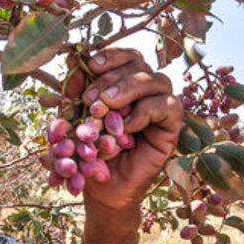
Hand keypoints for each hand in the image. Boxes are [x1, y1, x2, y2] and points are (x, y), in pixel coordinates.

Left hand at [65, 48, 183, 210]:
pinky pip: (169, 106)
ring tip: (105, 106)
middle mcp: (142, 91)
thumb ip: (72, 95)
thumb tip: (73, 62)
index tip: (90, 64)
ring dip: (128, 89)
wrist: (100, 187)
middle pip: (139, 64)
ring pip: (157, 80)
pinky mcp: (171, 126)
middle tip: (91, 99)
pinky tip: (125, 127)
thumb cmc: (86, 153)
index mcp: (120, 84)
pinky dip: (145, 111)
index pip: (124, 57)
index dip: (110, 55)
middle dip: (112, 77)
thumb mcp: (73, 122)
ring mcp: (159, 106)